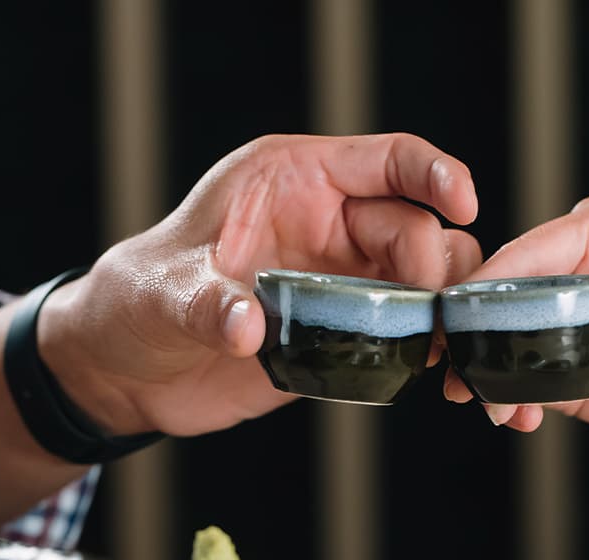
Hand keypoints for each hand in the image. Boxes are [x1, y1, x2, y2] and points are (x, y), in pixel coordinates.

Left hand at [41, 133, 481, 436]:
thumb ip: (206, 304)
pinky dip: (425, 346)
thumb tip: (249, 326)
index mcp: (293, 180)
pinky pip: (407, 330)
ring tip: (435, 343)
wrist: (126, 371)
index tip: (463, 203)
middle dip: (432, 263)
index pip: (386, 160)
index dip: (434, 173)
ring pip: (426, 278)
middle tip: (425, 309)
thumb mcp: (162, 293)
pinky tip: (426, 369)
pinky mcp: (345, 331)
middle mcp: (329, 223)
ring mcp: (342, 278)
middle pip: (417, 226)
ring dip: (440, 307)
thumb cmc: (135, 303)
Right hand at [443, 197, 588, 496]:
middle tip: (454, 366)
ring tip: (482, 404)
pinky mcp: (564, 373)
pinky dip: (507, 401)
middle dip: (473, 330)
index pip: (536, 249)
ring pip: (501, 341)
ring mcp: (565, 324)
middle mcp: (576, 272)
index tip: (466, 312)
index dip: (496, 278)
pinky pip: (521, 383)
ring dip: (483, 371)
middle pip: (504, 294)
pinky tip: (511, 420)